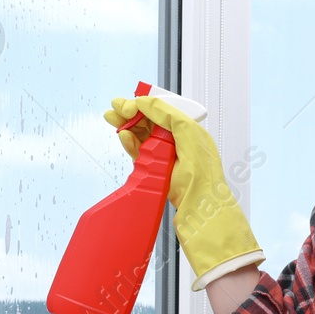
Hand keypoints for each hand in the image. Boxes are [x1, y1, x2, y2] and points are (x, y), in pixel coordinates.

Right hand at [101, 94, 264, 291]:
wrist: (201, 211)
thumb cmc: (202, 177)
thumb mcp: (188, 135)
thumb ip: (168, 116)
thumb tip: (147, 102)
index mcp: (190, 132)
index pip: (163, 111)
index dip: (145, 105)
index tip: (128, 103)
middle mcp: (179, 143)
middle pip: (150, 122)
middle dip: (131, 114)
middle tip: (113, 109)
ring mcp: (167, 158)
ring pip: (143, 137)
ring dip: (127, 127)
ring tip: (112, 119)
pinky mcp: (158, 173)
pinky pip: (141, 154)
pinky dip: (131, 143)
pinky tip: (123, 136)